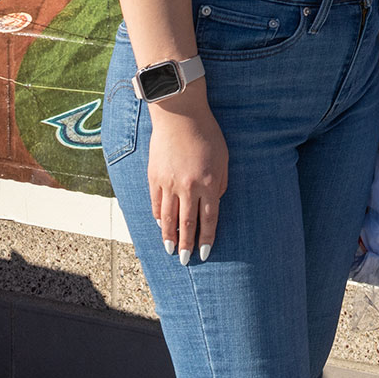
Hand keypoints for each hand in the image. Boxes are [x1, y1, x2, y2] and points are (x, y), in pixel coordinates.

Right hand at [145, 85, 226, 264]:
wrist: (180, 116)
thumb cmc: (208, 135)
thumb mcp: (224, 158)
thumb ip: (220, 183)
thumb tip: (213, 203)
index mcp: (209, 183)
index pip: (209, 219)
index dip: (207, 239)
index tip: (205, 253)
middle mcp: (188, 187)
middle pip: (186, 224)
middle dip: (186, 245)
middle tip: (185, 261)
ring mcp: (168, 184)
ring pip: (167, 218)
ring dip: (168, 237)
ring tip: (170, 250)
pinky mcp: (154, 178)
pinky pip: (156, 204)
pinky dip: (158, 218)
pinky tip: (160, 227)